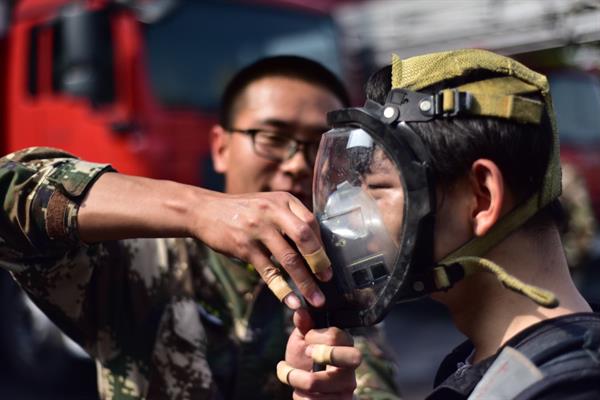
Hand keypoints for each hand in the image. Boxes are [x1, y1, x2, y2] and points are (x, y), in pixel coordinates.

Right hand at [78, 174, 330, 307]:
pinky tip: (289, 301)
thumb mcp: (268, 204)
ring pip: (288, 259)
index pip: (311, 222)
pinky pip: (268, 271)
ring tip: (315, 300)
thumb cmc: (242, 210)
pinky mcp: (244, 246)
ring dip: (305, 282)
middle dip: (319, 262)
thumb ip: (289, 218)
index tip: (328, 262)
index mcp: (283, 200)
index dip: (322, 244)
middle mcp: (272, 211)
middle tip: (328, 281)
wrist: (204, 210)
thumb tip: (317, 245)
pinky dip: (281, 288)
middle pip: (304, 238)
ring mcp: (257, 229)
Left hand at [278, 309, 361, 399]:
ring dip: (295, 378)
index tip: (307, 340)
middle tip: (306, 354)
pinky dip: (299, 396)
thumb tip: (300, 312)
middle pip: (351, 357)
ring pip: (317, 382)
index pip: (336, 336)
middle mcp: (351, 366)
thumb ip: (303, 325)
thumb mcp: (302, 339)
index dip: (315, 336)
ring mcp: (347, 387)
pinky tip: (298, 391)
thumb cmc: (304, 357)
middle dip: (323, 355)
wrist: (303, 385)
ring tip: (289, 375)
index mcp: (345, 343)